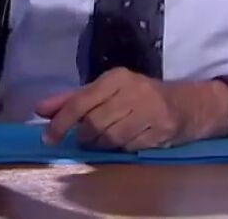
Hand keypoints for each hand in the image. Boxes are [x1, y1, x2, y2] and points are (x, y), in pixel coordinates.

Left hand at [33, 69, 227, 151]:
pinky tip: (123, 142)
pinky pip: (129, 146)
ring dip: (100, 145)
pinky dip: (120, 149)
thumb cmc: (139, 96)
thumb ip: (72, 99)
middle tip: (83, 139)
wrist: (187, 104)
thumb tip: (40, 109)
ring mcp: (149, 110)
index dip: (60, 122)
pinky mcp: (160, 128)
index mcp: (115, 77)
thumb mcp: (106, 90)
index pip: (81, 101)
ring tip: (102, 141)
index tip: (47, 137)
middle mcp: (132, 90)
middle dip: (84, 136)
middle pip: (94, 123)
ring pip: (111, 137)